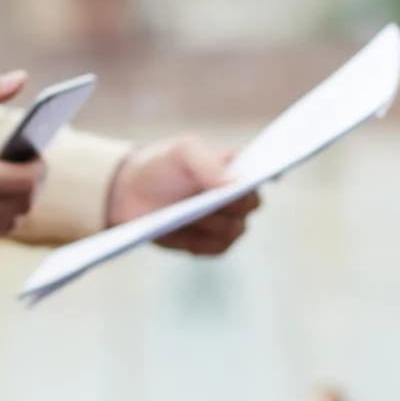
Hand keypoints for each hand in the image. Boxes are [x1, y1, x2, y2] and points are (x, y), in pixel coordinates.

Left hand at [106, 135, 259, 255]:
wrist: (132, 193)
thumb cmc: (161, 166)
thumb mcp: (180, 152)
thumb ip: (207, 162)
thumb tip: (234, 184)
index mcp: (238, 166)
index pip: (264, 171)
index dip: (268, 174)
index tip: (261, 177)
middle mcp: (239, 196)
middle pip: (250, 205)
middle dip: (228, 203)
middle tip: (206, 201)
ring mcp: (229, 222)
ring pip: (233, 230)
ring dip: (208, 223)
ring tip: (184, 214)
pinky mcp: (212, 244)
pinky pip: (216, 248)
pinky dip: (198, 241)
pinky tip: (181, 233)